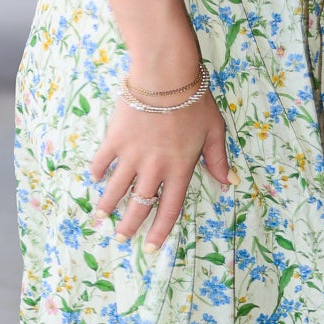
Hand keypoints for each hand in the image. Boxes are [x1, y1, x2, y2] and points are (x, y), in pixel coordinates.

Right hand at [89, 83, 230, 249]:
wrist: (165, 75)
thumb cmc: (194, 100)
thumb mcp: (215, 130)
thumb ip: (218, 159)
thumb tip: (229, 182)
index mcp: (179, 169)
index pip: (169, 209)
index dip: (159, 231)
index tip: (150, 248)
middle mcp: (154, 168)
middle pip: (139, 205)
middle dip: (130, 226)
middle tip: (121, 238)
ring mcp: (131, 155)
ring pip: (116, 189)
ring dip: (107, 207)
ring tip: (100, 219)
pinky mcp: (114, 139)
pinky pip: (102, 161)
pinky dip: (97, 172)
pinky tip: (94, 180)